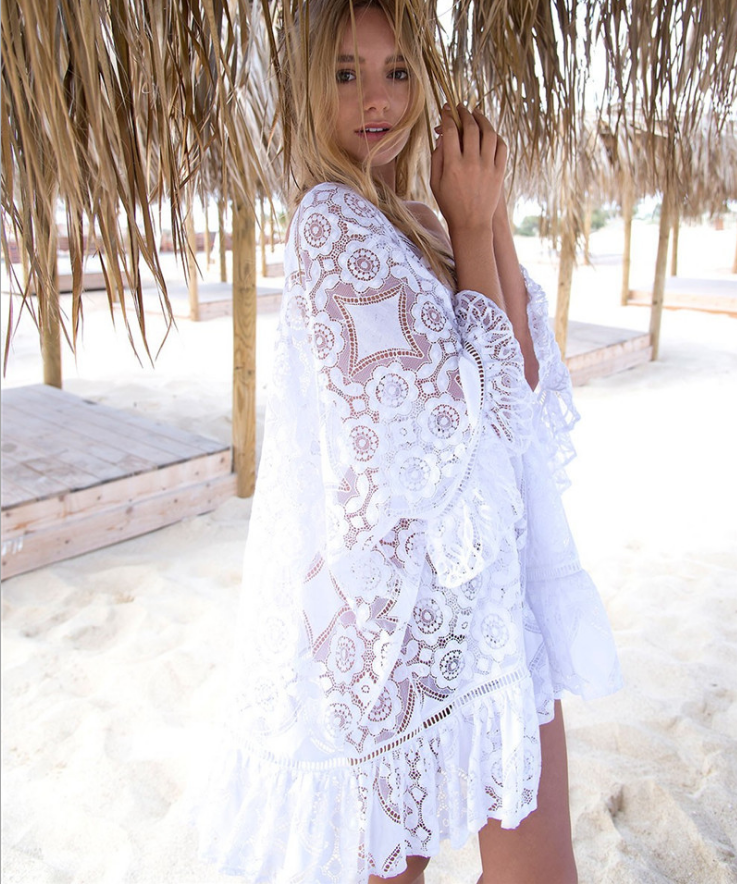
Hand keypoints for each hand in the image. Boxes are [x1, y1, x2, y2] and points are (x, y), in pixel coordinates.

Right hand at [430, 105, 506, 236]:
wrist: (471, 224)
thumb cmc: (450, 204)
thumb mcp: (436, 183)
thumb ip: (437, 158)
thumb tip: (443, 137)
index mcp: (453, 165)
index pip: (451, 131)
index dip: (448, 116)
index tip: (446, 109)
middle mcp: (471, 163)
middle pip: (471, 127)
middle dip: (465, 113)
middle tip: (462, 108)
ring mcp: (488, 167)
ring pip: (489, 133)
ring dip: (483, 119)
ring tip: (477, 114)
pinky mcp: (499, 172)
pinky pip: (501, 146)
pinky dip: (496, 135)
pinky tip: (490, 132)